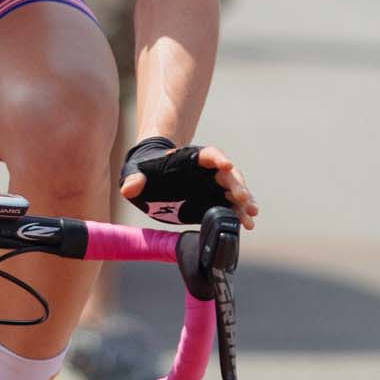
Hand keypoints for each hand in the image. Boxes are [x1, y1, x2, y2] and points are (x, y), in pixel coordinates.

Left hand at [121, 137, 258, 227]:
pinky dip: (239, 215)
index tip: (228, 166)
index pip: (210, 155)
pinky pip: (230, 207)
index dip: (219, 160)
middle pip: (228, 175)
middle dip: (237, 185)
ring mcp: (212, 187)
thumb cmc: (147, 171)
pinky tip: (247, 224)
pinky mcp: (213, 202)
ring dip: (244, 203)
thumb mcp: (137, 172)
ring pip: (233, 192)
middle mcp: (208, 172)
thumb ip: (135, 179)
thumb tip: (128, 188)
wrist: (151, 180)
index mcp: (192, 158)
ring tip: (251, 215)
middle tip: (244, 199)